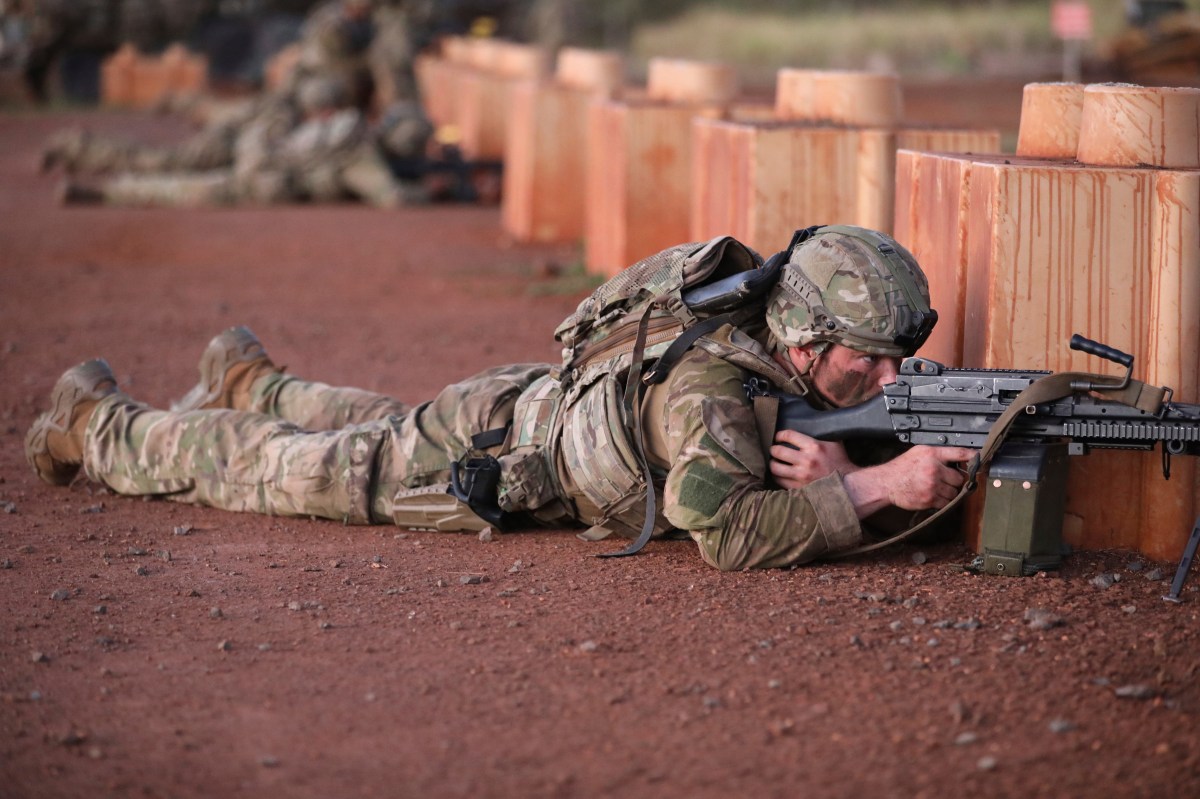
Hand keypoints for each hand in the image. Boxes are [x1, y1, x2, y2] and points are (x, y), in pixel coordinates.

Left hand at [769, 429, 857, 488]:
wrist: (847, 483)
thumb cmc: (839, 461)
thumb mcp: (834, 442)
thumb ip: (821, 433)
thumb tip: (812, 422)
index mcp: (814, 446)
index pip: (788, 435)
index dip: (780, 435)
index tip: (779, 437)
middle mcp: (806, 460)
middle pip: (778, 451)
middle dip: (774, 449)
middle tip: (775, 449)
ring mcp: (802, 475)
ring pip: (775, 468)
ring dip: (773, 463)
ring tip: (775, 462)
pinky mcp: (799, 487)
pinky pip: (780, 481)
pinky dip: (777, 477)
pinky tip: (780, 474)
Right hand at [842, 445, 975, 518]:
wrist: (887, 483)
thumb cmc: (902, 468)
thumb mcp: (919, 452)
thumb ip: (938, 454)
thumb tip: (959, 458)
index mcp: (932, 454)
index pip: (960, 453)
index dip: (973, 457)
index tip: (982, 459)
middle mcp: (933, 469)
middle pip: (959, 478)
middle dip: (954, 480)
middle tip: (945, 479)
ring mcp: (932, 485)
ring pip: (954, 492)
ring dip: (949, 492)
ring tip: (937, 488)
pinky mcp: (929, 499)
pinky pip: (946, 502)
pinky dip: (943, 501)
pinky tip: (933, 495)